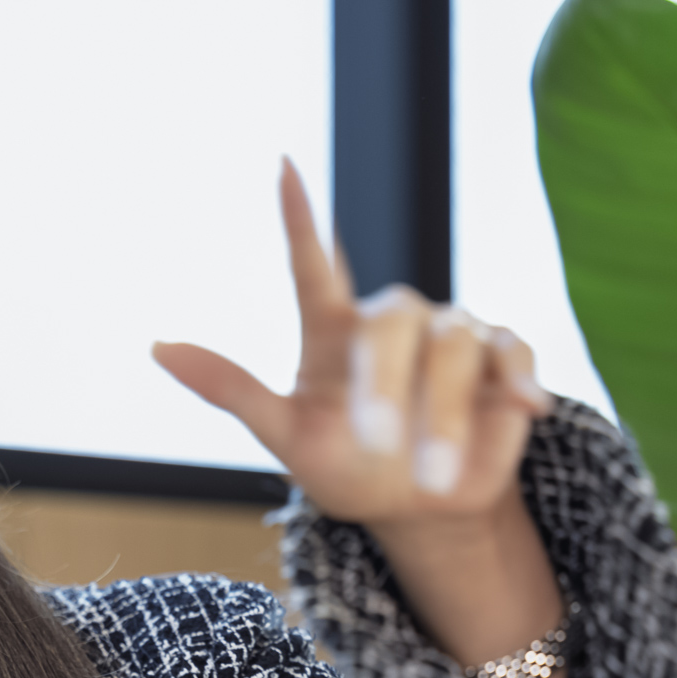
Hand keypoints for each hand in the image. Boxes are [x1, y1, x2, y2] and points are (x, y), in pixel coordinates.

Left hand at [152, 159, 552, 529]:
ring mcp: (452, 338)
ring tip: (432, 477)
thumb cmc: (347, 469)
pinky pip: (512, 354)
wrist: (417, 511)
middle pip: (391, 320)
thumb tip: (156, 345)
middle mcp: (391, 324)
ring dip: (444, 415)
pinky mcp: (503, 362)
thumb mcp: (285, 438)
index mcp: (331, 333)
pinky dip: (517, 382)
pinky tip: (521, 410)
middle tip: (380, 441)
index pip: (314, 264)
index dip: (300, 218)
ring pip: (453, 346)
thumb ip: (230, 389)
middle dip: (386, 384)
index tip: (283, 166)